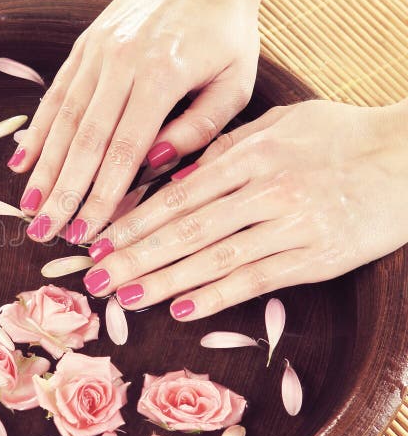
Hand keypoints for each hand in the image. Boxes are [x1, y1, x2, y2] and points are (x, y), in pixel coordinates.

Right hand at [12, 0, 262, 243]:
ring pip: (62, 120)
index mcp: (162, 75)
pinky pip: (56, 94)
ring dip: (43, 167)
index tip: (86, 232)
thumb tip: (154, 162)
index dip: (102, 196)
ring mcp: (97, 51)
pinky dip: (37, 130)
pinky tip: (22, 162)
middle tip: (43, 232)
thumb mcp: (236, 81)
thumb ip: (199, 127)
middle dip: (62, 192)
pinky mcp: (84, 46)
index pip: (124, 150)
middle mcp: (121, 63)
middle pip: (84, 141)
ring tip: (26, 208)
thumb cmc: (227, 32)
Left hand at [81, 99, 407, 319]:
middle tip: (94, 279)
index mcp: (250, 155)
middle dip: (135, 256)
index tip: (100, 241)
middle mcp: (265, 189)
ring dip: (165, 281)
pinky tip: (182, 309)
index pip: (178, 195)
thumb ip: (228, 150)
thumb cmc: (341, 136)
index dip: (134, 222)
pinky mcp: (317, 256)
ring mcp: (292, 224)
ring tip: (125, 298)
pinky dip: (217, 296)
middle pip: (186, 230)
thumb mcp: (281, 125)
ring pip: (215, 259)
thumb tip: (176, 182)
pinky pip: (258, 280)